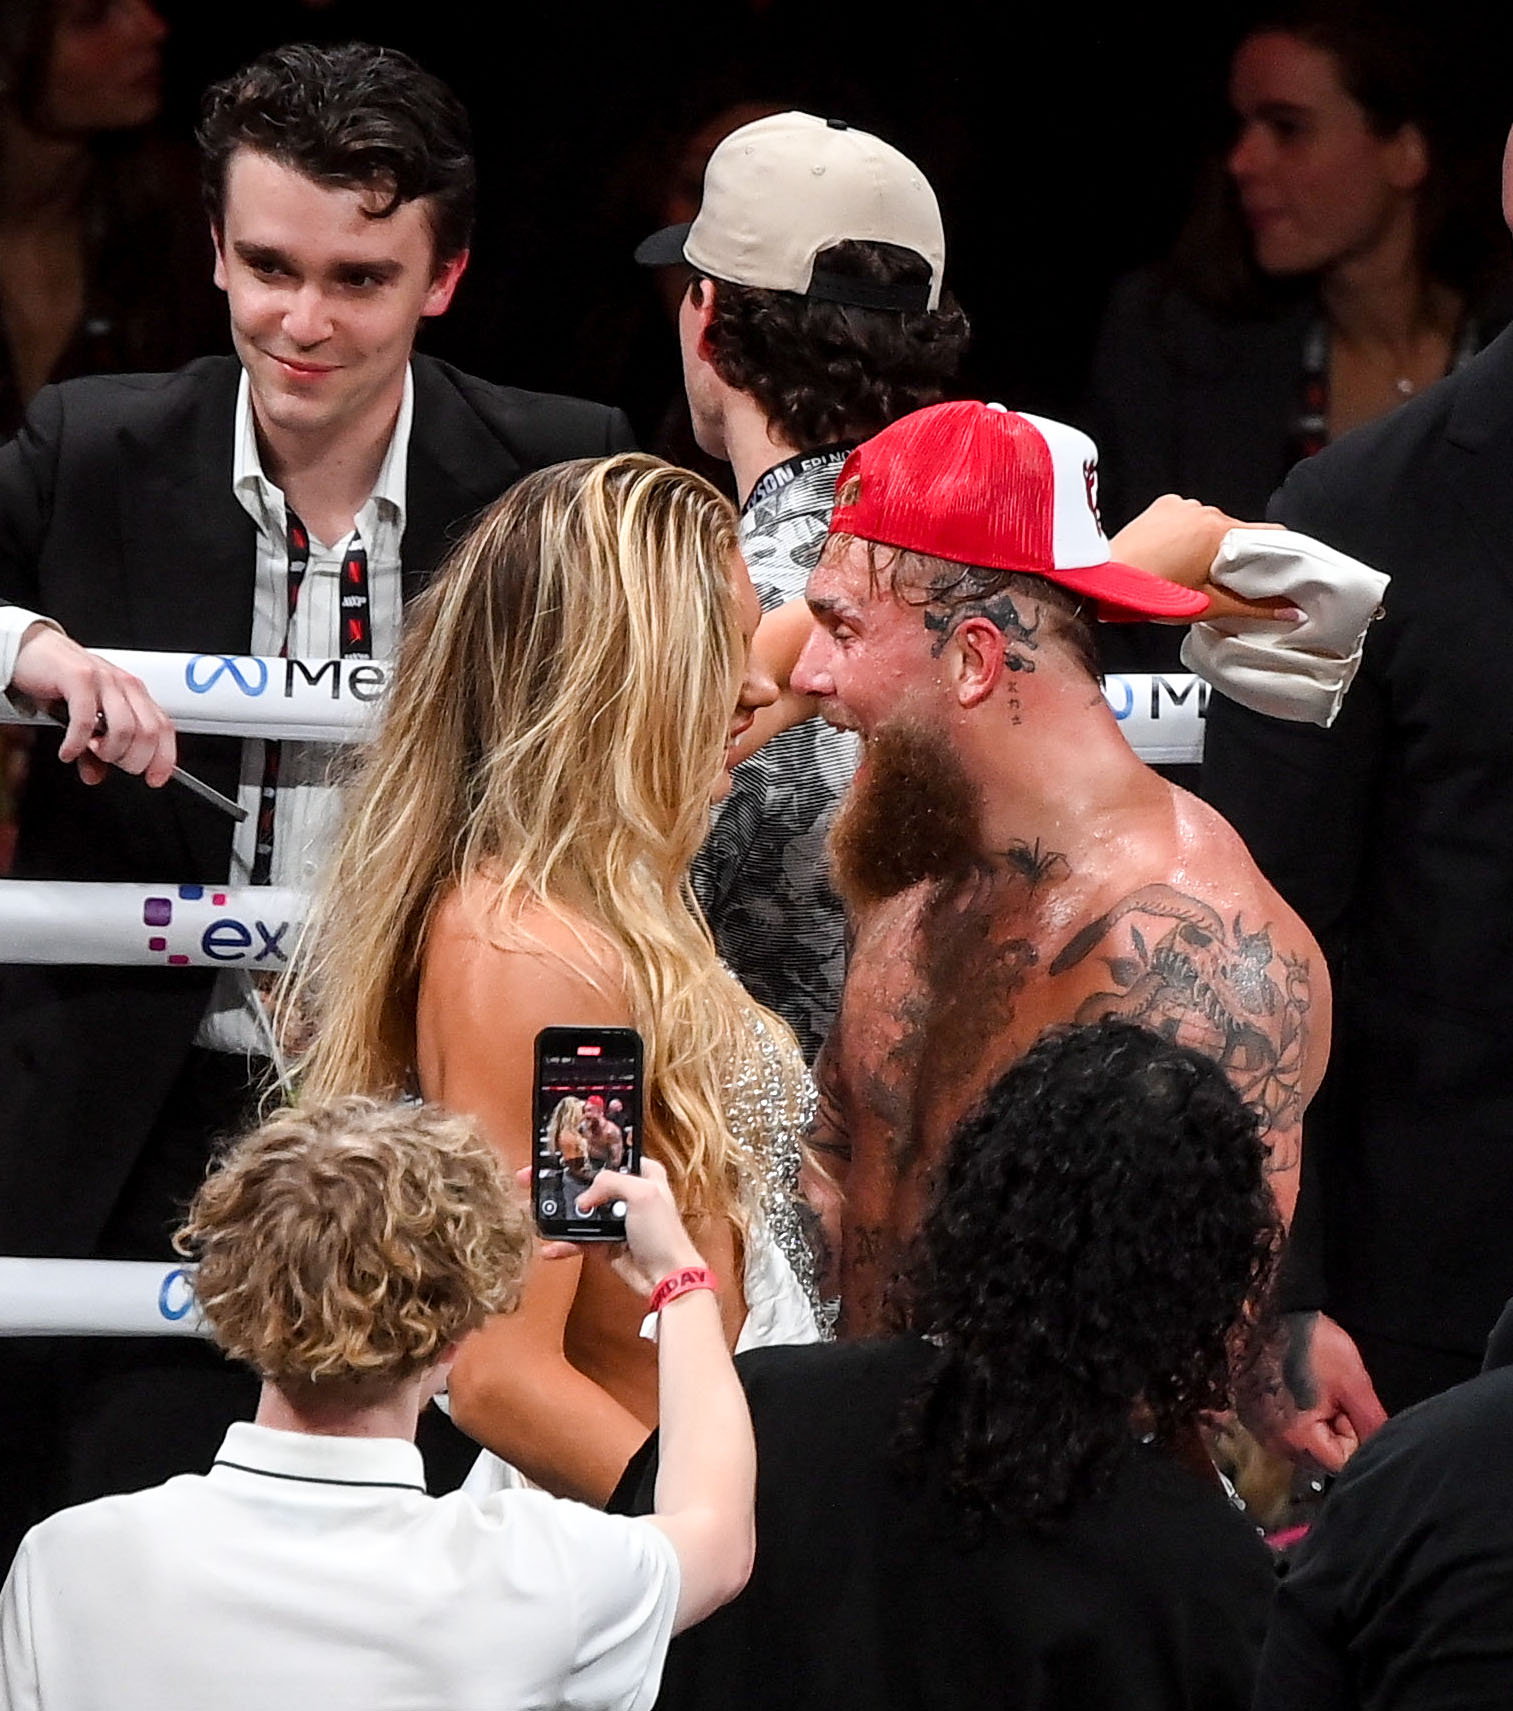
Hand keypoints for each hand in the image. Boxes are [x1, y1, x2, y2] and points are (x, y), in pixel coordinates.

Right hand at [11, 624, 175, 785]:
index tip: (155, 779)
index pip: (163, 729)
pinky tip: (68, 751)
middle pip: (148, 733)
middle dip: (133, 760)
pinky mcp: (79, 678)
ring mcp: (104, 680)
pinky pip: (86, 720)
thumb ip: (93, 751)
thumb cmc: (62, 681)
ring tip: (91, 752)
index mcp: (135, 694)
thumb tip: (94, 776)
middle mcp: (125, 685)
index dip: (164, 758)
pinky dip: (77, 744)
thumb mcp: (84, 718)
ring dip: (109, 752)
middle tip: (112, 762)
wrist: (32, 649)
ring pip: (124, 729)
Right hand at [538, 1158, 704, 1297]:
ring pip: (579, 1212)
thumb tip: (583, 1199)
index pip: (608, 1157)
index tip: (555, 1153)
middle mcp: (627, 1194)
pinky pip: (578, 1240)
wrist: (666, 1277)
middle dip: (559, 1182)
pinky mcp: (605, 1244)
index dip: (582, 1154)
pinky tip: (549, 1247)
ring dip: (557, 1213)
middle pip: (586, 1183)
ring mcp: (614, 1220)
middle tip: (531, 1179)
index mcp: (642, 1174)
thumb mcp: (643, 1192)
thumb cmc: (663, 1232)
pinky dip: (563, 1243)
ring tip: (533, 1210)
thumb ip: (610, 1182)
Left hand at [1110, 495, 1292, 624]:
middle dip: (1236, 555)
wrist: (1102, 580)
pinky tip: (1174, 556)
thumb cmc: (1150, 592)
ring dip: (1208, 544)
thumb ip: (1254, 608)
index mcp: (1220, 531)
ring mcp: (1180, 506)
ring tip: (1193, 572)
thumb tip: (1290, 612)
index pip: (1269, 535)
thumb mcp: (1208, 605)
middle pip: (1237, 532)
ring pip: (1210, 525)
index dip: (1280, 554)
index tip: (1281, 570)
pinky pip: (1185, 518)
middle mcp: (1203, 510)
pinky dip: (1185, 534)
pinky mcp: (1161, 507)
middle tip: (1226, 582)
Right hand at [1239, 1310, 1387, 1472]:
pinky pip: (1281, 1429)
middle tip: (1330, 1395)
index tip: (1345, 1404)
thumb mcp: (1354, 1382)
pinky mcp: (1248, 1413)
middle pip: (1319, 1455)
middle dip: (1333, 1432)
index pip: (1342, 1461)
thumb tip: (1383, 1451)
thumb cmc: (1311, 1345)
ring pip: (1301, 1442)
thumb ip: (1372, 1423)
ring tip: (1311, 1390)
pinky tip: (1293, 1389)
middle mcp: (1273, 1441)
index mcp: (1298, 1439)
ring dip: (1313, 1424)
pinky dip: (1292, 1415)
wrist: (1265, 1313)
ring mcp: (1256, 1428)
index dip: (1352, 1434)